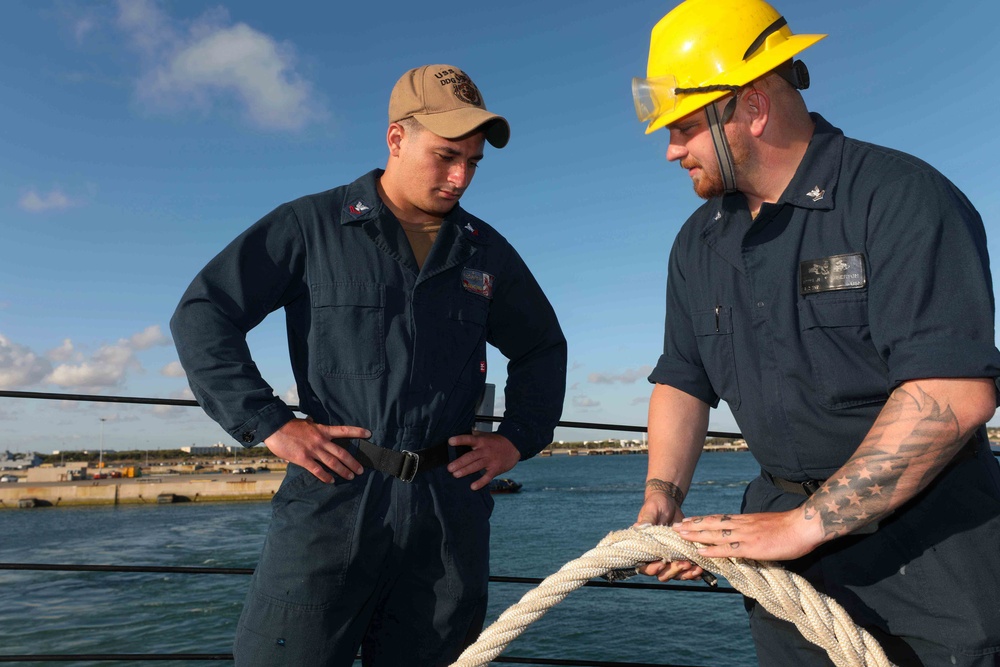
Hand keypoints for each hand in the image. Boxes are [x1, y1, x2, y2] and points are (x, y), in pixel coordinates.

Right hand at [264, 418, 370, 483]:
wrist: (275, 428)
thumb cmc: (290, 426)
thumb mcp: (307, 423)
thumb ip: (314, 428)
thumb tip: (314, 424)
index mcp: (322, 430)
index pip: (343, 430)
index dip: (357, 432)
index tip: (368, 433)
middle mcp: (321, 440)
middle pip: (342, 453)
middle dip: (353, 462)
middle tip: (361, 470)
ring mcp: (313, 450)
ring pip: (333, 463)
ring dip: (343, 471)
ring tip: (351, 477)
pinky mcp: (304, 459)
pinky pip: (318, 470)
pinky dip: (326, 477)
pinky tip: (331, 481)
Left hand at [446, 431, 519, 490]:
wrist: (515, 446)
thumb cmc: (497, 441)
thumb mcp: (486, 435)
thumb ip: (474, 435)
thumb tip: (461, 432)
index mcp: (481, 441)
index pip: (469, 439)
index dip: (460, 440)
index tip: (450, 441)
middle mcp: (485, 450)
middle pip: (471, 456)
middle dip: (460, 462)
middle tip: (450, 468)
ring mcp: (490, 460)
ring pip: (476, 466)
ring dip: (466, 471)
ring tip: (456, 475)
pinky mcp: (495, 469)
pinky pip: (487, 477)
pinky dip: (480, 482)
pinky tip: (473, 486)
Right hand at [635, 491, 704, 582]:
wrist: (669, 502)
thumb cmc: (656, 505)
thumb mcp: (651, 511)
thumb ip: (646, 521)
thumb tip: (638, 527)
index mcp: (645, 548)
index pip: (645, 566)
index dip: (652, 568)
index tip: (661, 563)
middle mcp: (656, 556)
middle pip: (662, 574)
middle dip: (673, 571)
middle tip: (684, 563)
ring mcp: (670, 557)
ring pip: (675, 574)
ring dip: (685, 574)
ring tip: (696, 568)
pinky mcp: (681, 555)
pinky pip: (686, 570)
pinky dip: (693, 572)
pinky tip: (701, 570)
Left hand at [673, 509, 823, 560]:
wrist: (803, 526)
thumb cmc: (788, 527)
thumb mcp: (766, 524)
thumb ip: (753, 529)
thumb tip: (745, 536)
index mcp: (745, 520)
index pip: (718, 519)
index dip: (702, 520)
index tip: (688, 520)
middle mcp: (741, 525)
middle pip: (711, 524)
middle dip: (692, 526)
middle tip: (675, 527)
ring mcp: (745, 536)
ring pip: (715, 534)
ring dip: (695, 535)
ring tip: (680, 535)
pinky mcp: (751, 547)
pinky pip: (728, 549)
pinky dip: (712, 550)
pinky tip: (700, 551)